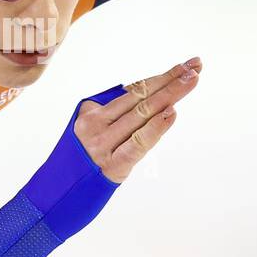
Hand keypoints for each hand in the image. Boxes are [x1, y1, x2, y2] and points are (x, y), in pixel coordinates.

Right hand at [74, 56, 202, 183]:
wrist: (61, 191)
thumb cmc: (85, 158)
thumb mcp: (92, 130)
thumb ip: (116, 114)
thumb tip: (151, 97)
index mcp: (92, 112)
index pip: (134, 90)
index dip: (161, 77)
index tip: (185, 66)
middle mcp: (96, 124)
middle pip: (141, 97)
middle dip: (170, 80)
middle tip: (194, 67)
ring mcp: (103, 144)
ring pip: (141, 114)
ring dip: (169, 95)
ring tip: (190, 80)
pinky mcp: (112, 165)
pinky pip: (137, 143)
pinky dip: (155, 127)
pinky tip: (171, 113)